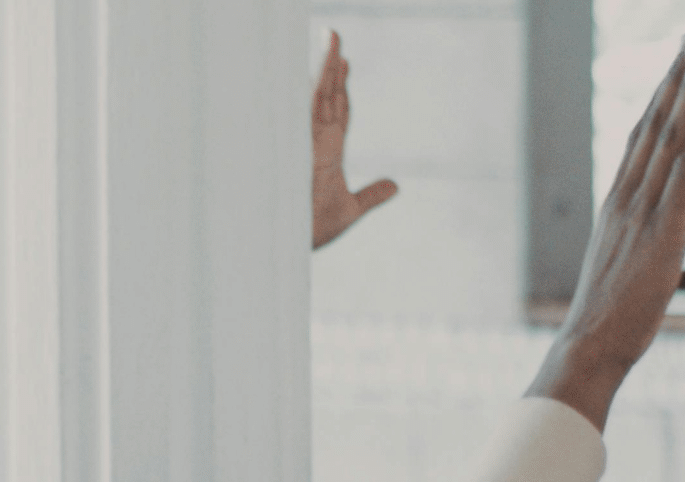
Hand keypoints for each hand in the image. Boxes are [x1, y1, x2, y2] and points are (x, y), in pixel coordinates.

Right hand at [310, 31, 397, 249]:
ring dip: (327, 66)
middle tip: (334, 36)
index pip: (337, 113)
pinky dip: (316, 86)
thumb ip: (372, 195)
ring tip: (333, 38)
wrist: (289, 242)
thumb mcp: (350, 209)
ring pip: (318, 95)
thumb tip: (395, 186)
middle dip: (332, 66)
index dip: (342, 89)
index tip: (344, 64)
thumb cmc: (311, 230)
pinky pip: (308, 108)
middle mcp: (315, 142)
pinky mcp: (300, 144)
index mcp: (327, 153)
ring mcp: (306, 141)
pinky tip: (322, 66)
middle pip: (327, 96)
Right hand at [525, 36, 684, 429]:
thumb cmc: (615, 313)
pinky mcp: (661, 234)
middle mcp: (625, 199)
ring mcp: (642, 214)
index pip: (640, 138)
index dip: (660, 98)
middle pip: (654, 126)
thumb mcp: (648, 261)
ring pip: (669, 141)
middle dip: (675, 79)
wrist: (589, 344)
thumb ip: (678, 226)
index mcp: (615, 203)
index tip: (676, 65)